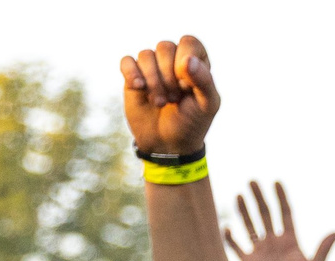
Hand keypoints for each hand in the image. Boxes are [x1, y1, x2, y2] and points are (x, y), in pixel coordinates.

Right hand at [121, 35, 218, 158]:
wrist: (169, 144)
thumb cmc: (192, 122)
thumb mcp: (207, 105)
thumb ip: (204, 80)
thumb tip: (187, 60)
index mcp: (195, 61)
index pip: (188, 42)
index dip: (186, 62)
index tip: (187, 85)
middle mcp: (172, 59)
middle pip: (164, 47)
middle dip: (169, 76)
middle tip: (175, 98)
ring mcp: (151, 66)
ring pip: (146, 55)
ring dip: (153, 81)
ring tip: (161, 102)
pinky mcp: (133, 76)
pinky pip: (127, 61)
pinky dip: (132, 74)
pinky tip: (140, 89)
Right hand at [227, 181, 334, 260]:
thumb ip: (323, 250)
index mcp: (290, 242)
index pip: (285, 214)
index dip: (281, 198)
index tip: (277, 182)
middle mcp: (274, 244)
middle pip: (265, 215)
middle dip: (259, 198)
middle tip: (252, 181)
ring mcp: (261, 252)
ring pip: (250, 226)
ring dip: (244, 211)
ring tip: (239, 195)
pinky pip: (236, 247)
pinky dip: (230, 238)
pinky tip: (225, 227)